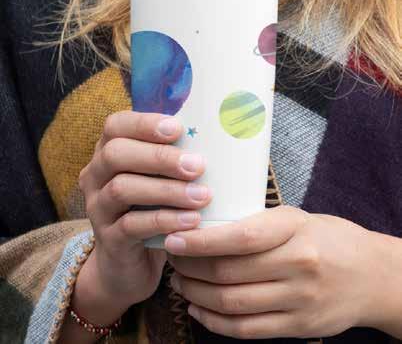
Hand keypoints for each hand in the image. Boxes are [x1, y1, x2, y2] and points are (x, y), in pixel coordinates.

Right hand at [75, 111, 211, 320]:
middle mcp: (95, 176)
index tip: (178, 129)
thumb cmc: (151, 208)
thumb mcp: (158, 179)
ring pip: (122, 189)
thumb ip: (173, 158)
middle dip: (159, 157)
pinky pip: (132, 225)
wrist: (127, 262)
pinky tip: (192, 221)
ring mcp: (98, 208)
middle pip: (116, 154)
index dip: (144, 124)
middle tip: (197, 166)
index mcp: (108, 152)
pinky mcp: (108, 239)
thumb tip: (216, 139)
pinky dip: (165, 220)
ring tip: (202, 196)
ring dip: (167, 190)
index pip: (115, 125)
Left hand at [166, 206, 399, 339]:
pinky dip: (214, 322)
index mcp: (295, 229)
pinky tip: (198, 308)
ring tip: (180, 282)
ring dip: (196, 294)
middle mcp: (298, 265)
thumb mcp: (297, 219)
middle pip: (228, 272)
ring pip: (232, 302)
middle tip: (171, 259)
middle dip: (190, 266)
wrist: (373, 276)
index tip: (173, 239)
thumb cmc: (329, 238)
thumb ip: (258, 224)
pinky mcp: (299, 328)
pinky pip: (247, 330)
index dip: (200, 241)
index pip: (239, 237)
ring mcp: (299, 300)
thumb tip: (207, 230)